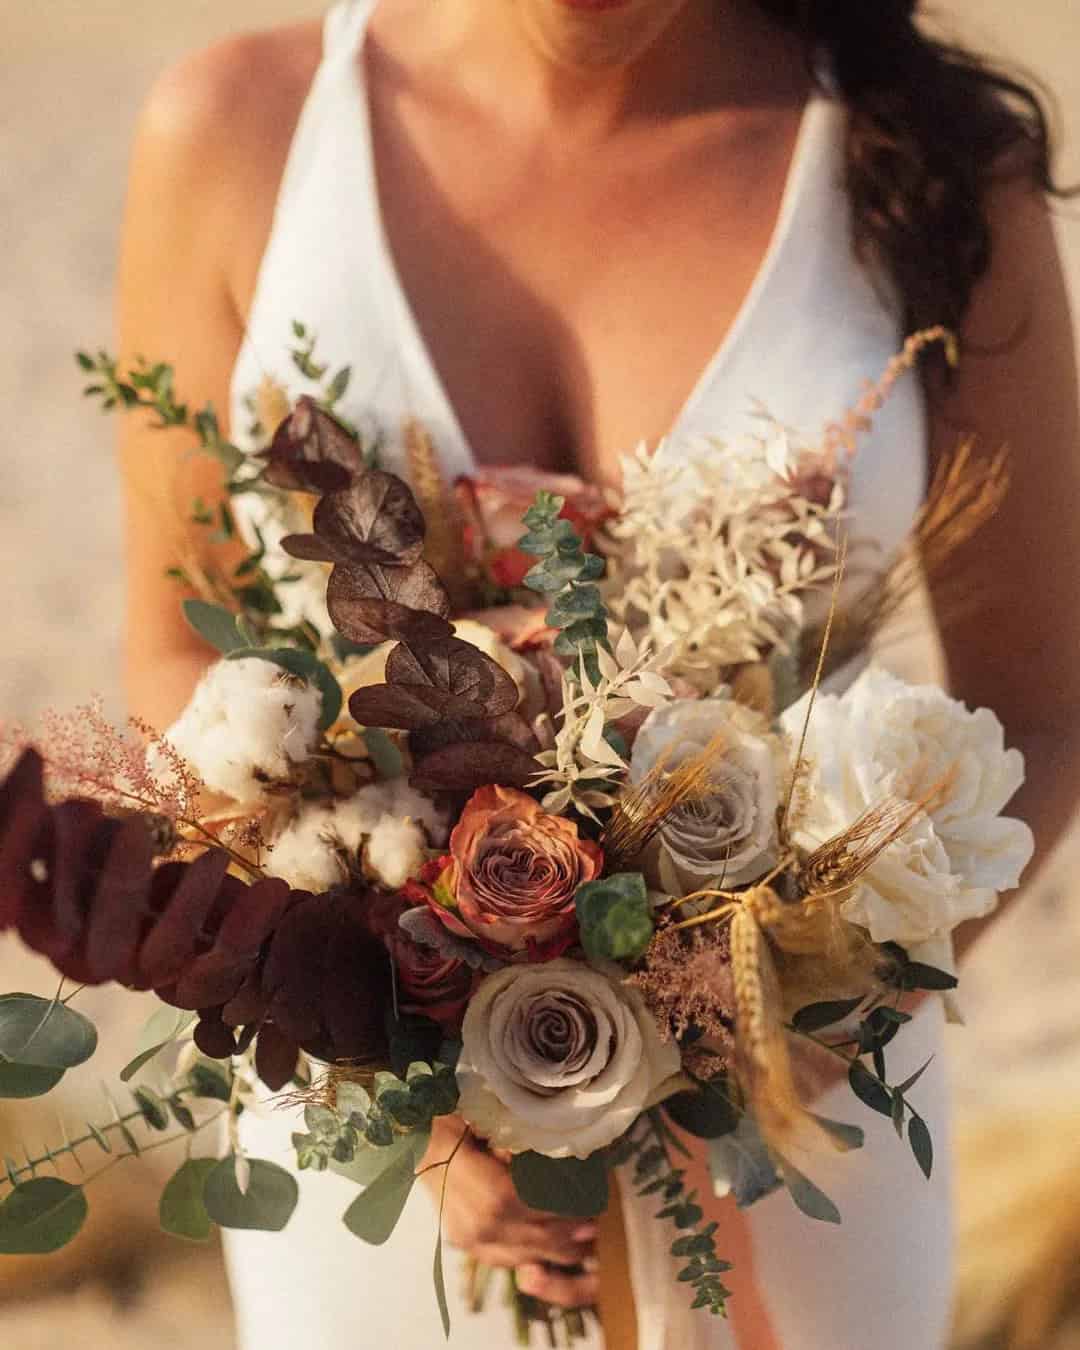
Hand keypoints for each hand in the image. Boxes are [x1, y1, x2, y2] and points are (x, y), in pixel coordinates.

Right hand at [418, 1115, 598, 1307]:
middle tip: (592, 1227)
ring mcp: (461, 1234)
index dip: (554, 1210)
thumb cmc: (451, 1119)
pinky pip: (500, 1258)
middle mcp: (465, 1217)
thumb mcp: (483, 1116)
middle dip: (561, 1235)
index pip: (516, 1203)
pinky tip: (550, 1250)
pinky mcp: (462, 1242)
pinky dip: (528, 1256)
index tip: (584, 1206)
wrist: (416, 1138)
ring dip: (551, 1251)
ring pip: (513, 1253)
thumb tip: (548, 1151)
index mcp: (467, 1180)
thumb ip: (513, 1136)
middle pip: (521, 1234)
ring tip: (582, 1242)